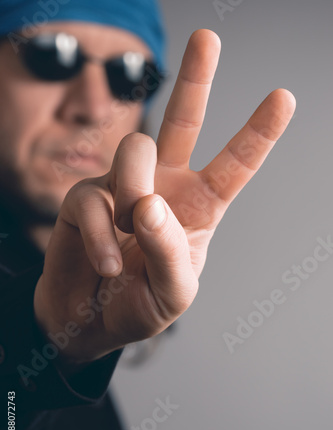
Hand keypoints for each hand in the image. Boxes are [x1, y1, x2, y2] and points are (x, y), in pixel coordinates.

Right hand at [34, 29, 295, 367]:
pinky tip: (107, 263)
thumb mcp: (173, 294)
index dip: (257, 134)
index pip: (232, 167)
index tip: (282, 98)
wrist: (90, 322)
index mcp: (197, 208)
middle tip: (207, 37)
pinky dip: (102, 237)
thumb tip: (147, 204)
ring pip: (135, 150)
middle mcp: (162, 188)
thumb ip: (171, 252)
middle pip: (181, 122)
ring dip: (133, 192)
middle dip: (195, 79)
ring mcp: (121, 187)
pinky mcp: (83, 196)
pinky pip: (94, 199)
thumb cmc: (139, 305)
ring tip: (130, 230)